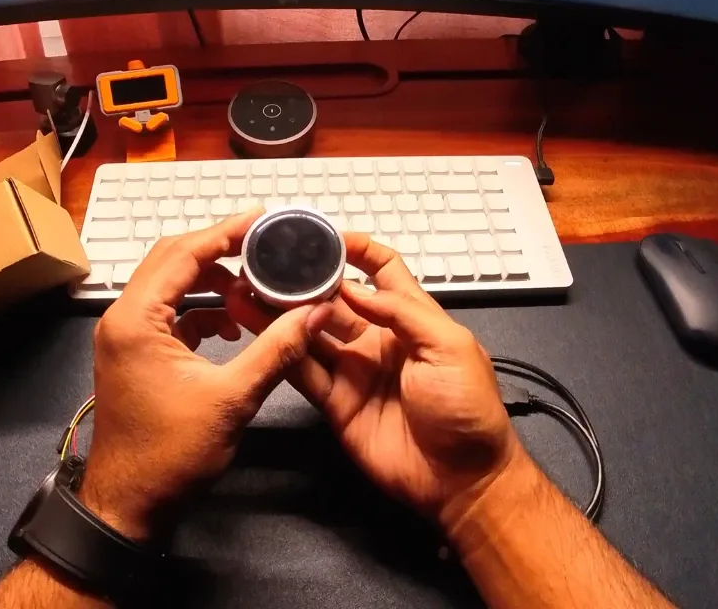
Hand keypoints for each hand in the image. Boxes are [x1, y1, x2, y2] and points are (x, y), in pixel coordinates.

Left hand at [83, 211, 329, 542]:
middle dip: (219, 249)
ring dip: (209, 279)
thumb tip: (313, 313)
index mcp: (137, 321)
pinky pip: (167, 313)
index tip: (261, 218)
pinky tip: (231, 324)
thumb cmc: (170, 456)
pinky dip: (199, 309)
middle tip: (263, 242)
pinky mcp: (133, 356)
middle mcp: (122, 320)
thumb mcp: (232, 398)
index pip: (183, 253)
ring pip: (169, 285)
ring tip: (254, 283)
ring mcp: (124, 338)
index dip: (226, 231)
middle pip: (171, 259)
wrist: (129, 504)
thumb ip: (275, 349)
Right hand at [226, 234, 522, 530]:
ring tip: (248, 291)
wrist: (462, 480)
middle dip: (304, 282)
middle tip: (270, 266)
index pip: (383, 270)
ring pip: (310, 333)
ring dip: (281, 314)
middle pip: (334, 301)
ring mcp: (355, 371)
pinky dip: (280, 354)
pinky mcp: (336, 404)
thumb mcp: (450, 348)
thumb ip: (404, 312)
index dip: (358, 249)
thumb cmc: (470, 411)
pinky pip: (303, 373)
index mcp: (411, 320)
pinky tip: (258, 334)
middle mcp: (378, 340)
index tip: (327, 236)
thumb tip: (357, 287)